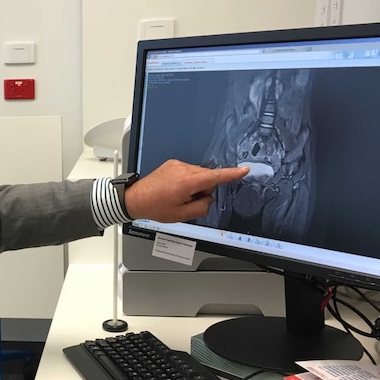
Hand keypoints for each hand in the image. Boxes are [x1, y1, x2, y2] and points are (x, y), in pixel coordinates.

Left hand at [124, 160, 247, 222]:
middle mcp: (183, 169)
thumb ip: (201, 207)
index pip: (216, 177)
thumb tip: (208, 199)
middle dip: (204, 189)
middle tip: (189, 201)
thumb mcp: (182, 215)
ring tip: (178, 196)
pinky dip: (187, 181)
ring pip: (198, 174)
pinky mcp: (172, 164)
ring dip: (195, 185)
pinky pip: (188, 172)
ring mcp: (177, 165)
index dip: (232, 174)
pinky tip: (175, 190)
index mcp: (188, 182)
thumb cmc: (155, 207)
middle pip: (207, 177)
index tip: (244, 170)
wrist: (136, 198)